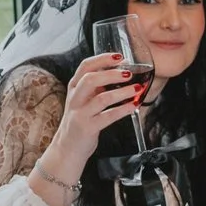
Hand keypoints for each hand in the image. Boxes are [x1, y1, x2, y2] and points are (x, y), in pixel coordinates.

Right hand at [47, 53, 141, 169]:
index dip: (102, 59)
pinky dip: (123, 110)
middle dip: (112, 74)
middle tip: (129, 73)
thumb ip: (97, 86)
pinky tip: (133, 105)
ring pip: (102, 98)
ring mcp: (80, 114)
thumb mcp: (84, 99)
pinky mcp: (87, 128)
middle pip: (91, 79)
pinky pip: (108, 117)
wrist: (68, 148)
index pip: (85, 66)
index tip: (119, 56)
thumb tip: (121, 71)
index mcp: (74, 88)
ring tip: (137, 89)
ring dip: (122, 92)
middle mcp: (75, 98)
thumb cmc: (80, 121)